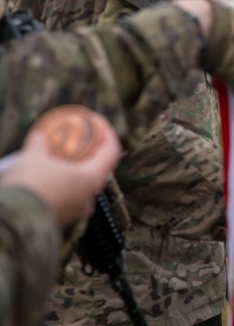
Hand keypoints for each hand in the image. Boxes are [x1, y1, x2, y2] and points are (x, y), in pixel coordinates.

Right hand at [0, 110, 120, 226]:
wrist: (11, 221)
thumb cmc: (29, 185)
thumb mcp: (33, 156)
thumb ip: (39, 144)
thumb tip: (40, 136)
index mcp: (92, 178)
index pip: (112, 151)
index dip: (107, 132)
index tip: (96, 121)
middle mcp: (90, 196)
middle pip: (99, 168)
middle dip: (91, 152)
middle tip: (81, 139)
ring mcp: (77, 210)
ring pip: (83, 185)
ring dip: (76, 170)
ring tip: (61, 158)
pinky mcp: (63, 219)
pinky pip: (69, 197)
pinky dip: (64, 184)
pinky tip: (50, 177)